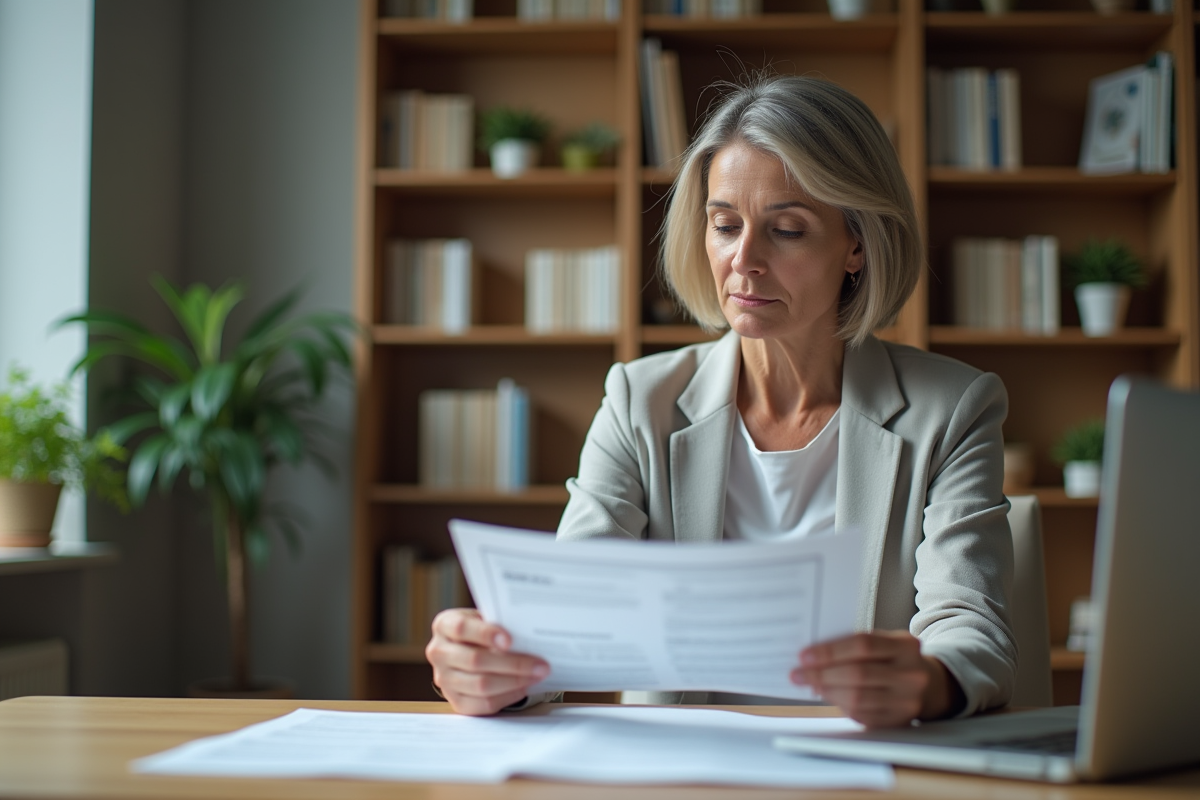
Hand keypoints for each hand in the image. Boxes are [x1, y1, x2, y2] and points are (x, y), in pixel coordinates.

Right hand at [425, 608, 549, 715]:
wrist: (469, 649)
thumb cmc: (483, 631)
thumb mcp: (485, 619)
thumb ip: (499, 624)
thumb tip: (528, 635)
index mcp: (444, 626)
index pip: (461, 628)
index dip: (485, 634)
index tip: (510, 641)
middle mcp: (438, 652)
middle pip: (475, 661)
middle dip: (512, 663)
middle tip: (541, 664)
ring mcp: (444, 679)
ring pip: (481, 685)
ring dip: (515, 681)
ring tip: (537, 675)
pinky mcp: (455, 701)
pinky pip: (484, 704)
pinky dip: (508, 696)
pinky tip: (525, 686)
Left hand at [791, 631, 963, 727]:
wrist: (930, 685)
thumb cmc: (896, 659)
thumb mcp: (886, 642)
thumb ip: (855, 645)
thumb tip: (814, 654)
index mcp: (905, 645)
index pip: (862, 645)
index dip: (830, 651)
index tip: (805, 655)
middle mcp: (911, 673)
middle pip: (858, 673)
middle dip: (821, 674)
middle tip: (798, 673)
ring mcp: (908, 700)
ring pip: (858, 697)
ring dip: (827, 691)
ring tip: (809, 684)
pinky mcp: (899, 720)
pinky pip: (863, 714)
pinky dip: (840, 704)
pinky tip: (827, 695)